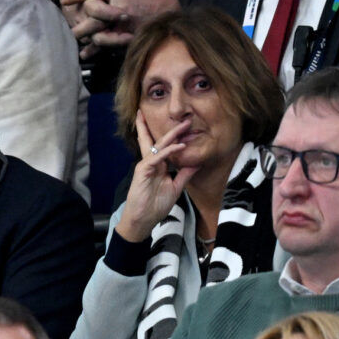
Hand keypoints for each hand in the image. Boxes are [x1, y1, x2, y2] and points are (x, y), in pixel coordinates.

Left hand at [62, 0, 179, 58]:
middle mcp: (119, 5)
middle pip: (92, 12)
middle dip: (79, 15)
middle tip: (67, 20)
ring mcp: (126, 22)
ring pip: (99, 30)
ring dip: (86, 35)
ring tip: (75, 38)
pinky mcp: (133, 34)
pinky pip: (112, 43)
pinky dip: (99, 48)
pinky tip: (88, 52)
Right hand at [115, 111, 198, 242]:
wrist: (143, 219)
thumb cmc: (155, 205)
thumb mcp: (175, 188)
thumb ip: (184, 175)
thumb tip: (196, 163)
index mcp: (158, 165)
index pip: (165, 147)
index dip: (175, 137)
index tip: (186, 127)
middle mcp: (151, 162)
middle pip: (159, 140)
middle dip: (171, 129)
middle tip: (184, 119)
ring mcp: (146, 165)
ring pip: (158, 145)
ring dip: (171, 135)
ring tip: (184, 125)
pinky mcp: (142, 170)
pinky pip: (156, 157)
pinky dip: (168, 151)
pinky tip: (179, 146)